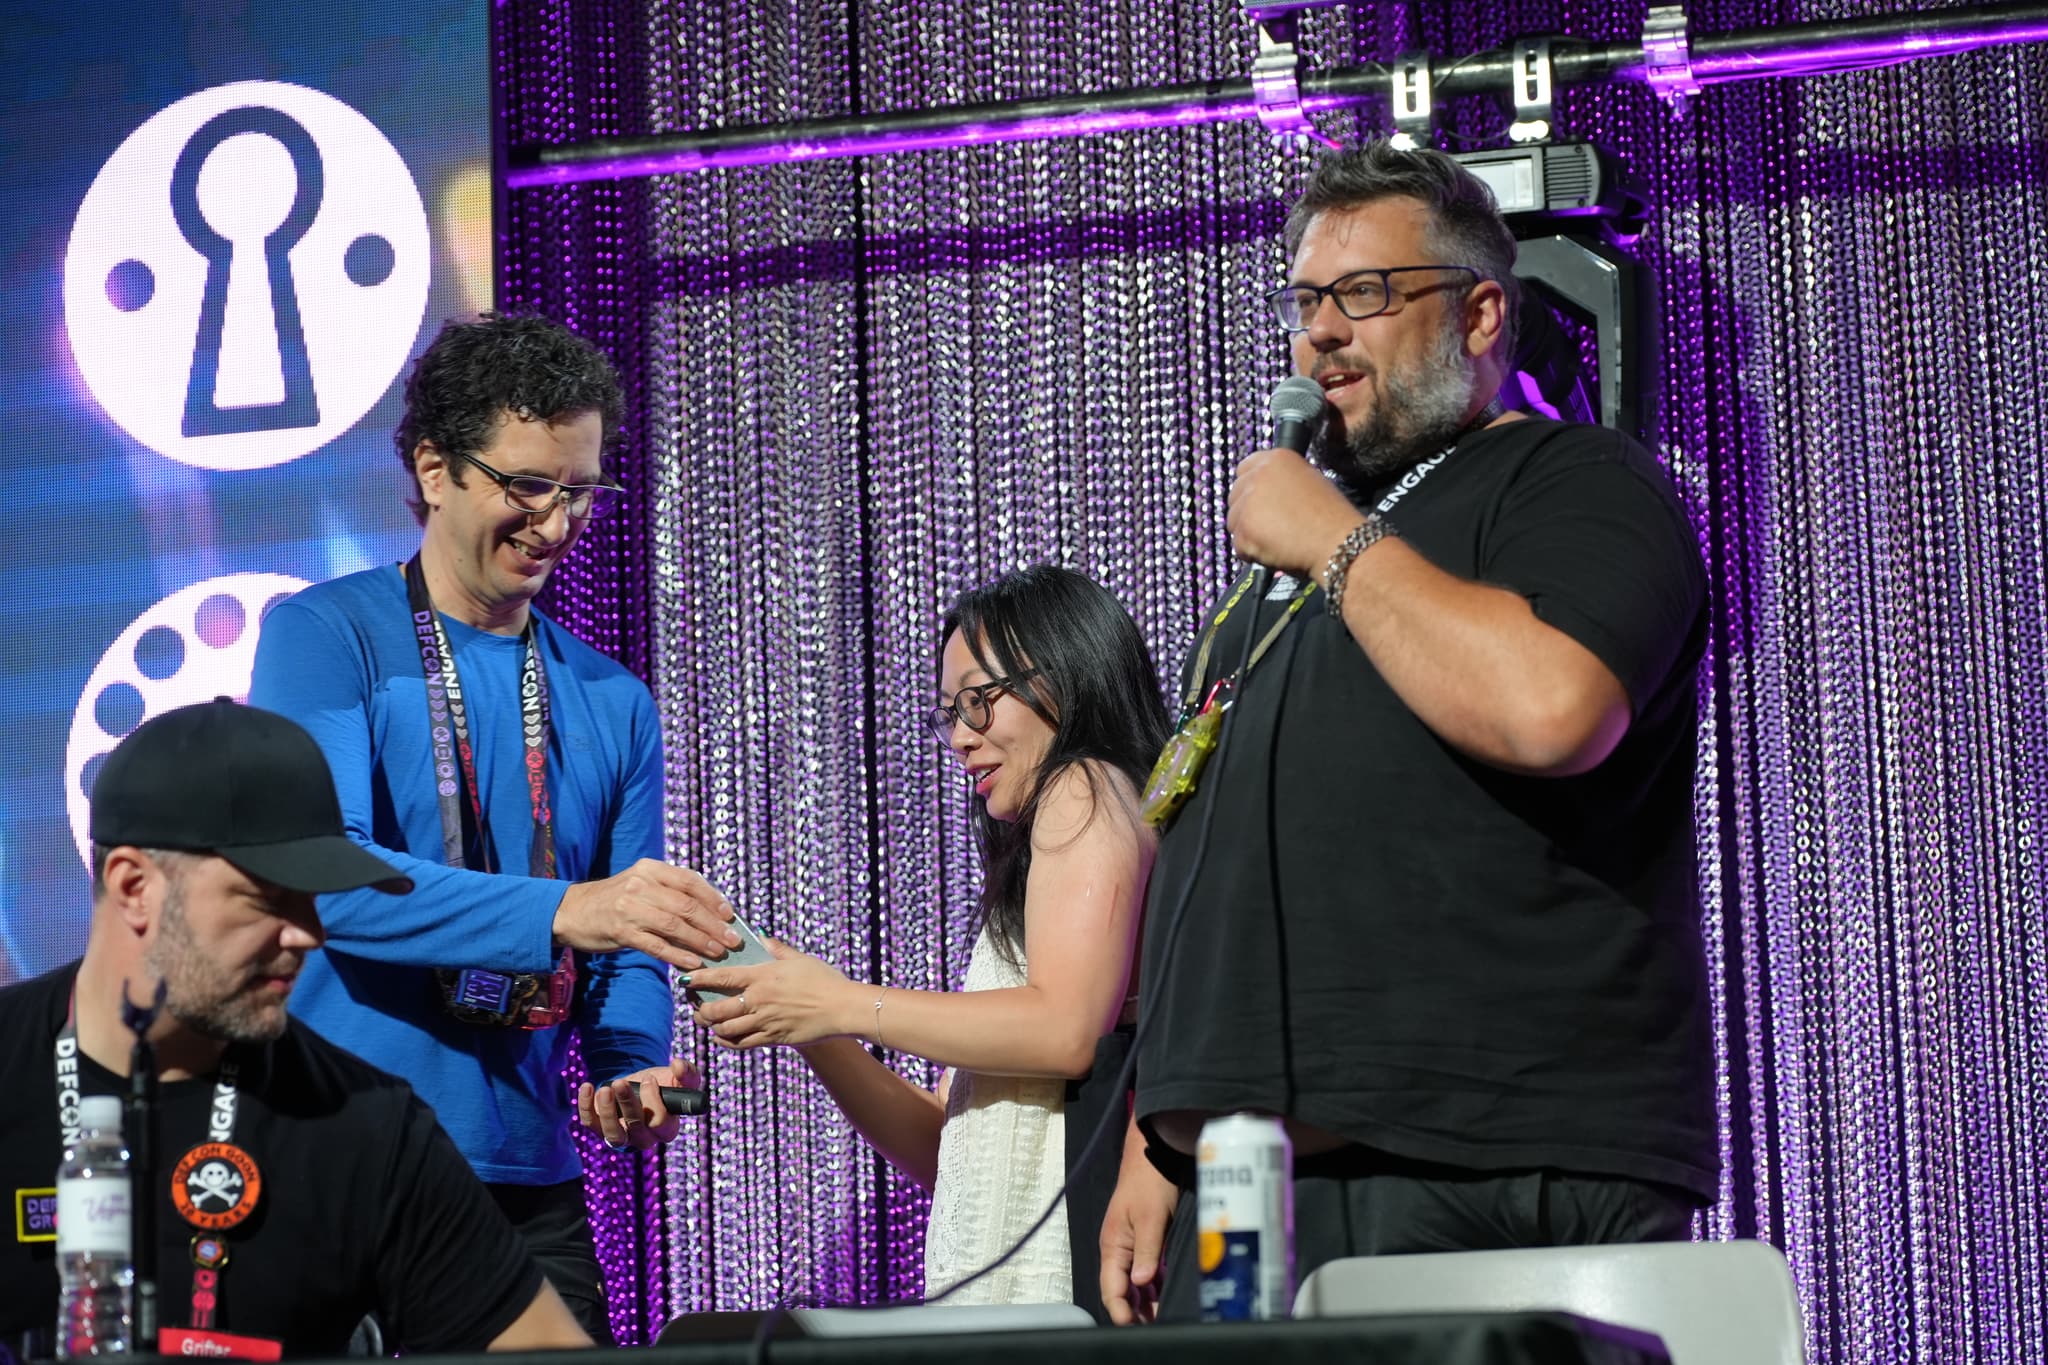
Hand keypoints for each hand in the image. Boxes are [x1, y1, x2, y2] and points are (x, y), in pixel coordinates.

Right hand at [552, 859, 740, 971]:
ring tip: (719, 952)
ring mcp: (630, 908)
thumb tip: (711, 913)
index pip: (690, 881)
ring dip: (701, 941)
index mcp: (650, 869)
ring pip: (675, 926)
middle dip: (714, 924)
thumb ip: (670, 893)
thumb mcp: (641, 885)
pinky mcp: (621, 931)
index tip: (731, 914)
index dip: (714, 898)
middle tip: (733, 940)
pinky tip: (693, 963)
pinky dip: (678, 955)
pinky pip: (656, 945)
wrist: (570, 911)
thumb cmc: (614, 900)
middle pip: (686, 905)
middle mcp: (640, 884)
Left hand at [576, 1059, 699, 1151]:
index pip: (660, 1124)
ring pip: (613, 1134)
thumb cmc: (663, 1085)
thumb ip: (686, 1073)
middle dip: (628, 1104)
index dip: (653, 1102)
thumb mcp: (679, 1078)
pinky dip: (585, 1106)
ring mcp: (622, 1136)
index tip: (649, 1079)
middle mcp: (644, 1138)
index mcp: (667, 1129)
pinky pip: (590, 1123)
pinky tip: (588, 1087)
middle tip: (622, 1082)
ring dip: (606, 1111)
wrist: (639, 1086)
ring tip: (605, 1088)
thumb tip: (679, 1065)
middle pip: (636, 1129)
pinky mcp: (600, 1128)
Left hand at [689, 941, 857, 1049]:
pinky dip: (726, 1042)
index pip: (721, 977)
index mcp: (763, 976)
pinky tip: (721, 1038)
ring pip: (726, 1030)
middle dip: (700, 1010)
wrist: (843, 1008)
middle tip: (695, 1006)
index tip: (683, 979)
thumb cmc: (825, 979)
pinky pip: (742, 1044)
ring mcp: (766, 1021)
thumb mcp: (800, 958)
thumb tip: (760, 938)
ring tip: (707, 1022)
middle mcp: (759, 1000)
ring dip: (712, 1027)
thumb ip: (777, 949)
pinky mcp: (774, 1038)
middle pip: (716, 1009)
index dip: (697, 978)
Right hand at [1100, 1127, 1179, 1325]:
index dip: (1120, 1310)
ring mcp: (1130, 1244)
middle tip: (1154, 1327)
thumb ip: (1146, 1251)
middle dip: (1134, 1311)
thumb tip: (1141, 1284)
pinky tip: (1165, 1294)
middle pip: (1121, 1289)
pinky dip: (1153, 1284)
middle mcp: (1118, 1248)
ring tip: (1161, 1317)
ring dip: (1145, 1300)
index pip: (1111, 1287)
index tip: (1134, 1326)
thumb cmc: (1150, 1182)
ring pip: (1134, 1282)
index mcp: (1113, 1245)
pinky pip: (1145, 1269)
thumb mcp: (1150, 1217)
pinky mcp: (1143, 1238)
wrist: (1154, 1152)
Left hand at [1225, 445, 1361, 578]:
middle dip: (1248, 512)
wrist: (1336, 541)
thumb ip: (1282, 481)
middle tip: (1272, 526)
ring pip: (1233, 521)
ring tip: (1277, 540)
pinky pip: (1239, 545)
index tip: (1259, 501)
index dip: (1250, 488)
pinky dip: (1252, 552)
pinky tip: (1275, 551)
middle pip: (1235, 496)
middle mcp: (1258, 475)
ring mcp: (1248, 502)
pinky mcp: (1244, 529)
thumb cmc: (1331, 516)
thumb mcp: (1309, 480)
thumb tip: (1267, 492)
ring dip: (1249, 533)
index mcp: (1276, 459)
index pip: (1244, 468)